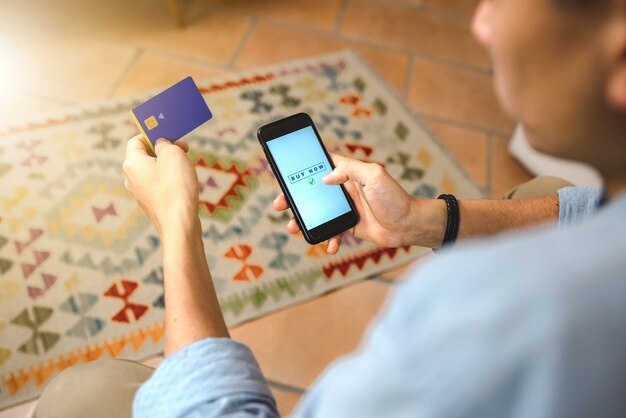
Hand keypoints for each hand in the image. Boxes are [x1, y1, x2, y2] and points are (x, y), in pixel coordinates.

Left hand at [123, 135, 198, 236]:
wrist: (179, 223)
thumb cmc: (176, 186)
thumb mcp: (173, 154)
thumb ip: (165, 144)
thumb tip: (161, 145)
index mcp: (132, 163)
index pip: (135, 140)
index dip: (152, 133)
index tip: (169, 133)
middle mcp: (131, 178)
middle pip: (145, 155)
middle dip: (164, 149)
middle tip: (183, 148)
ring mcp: (141, 193)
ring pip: (154, 171)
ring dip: (169, 165)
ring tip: (186, 166)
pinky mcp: (152, 204)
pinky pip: (159, 185)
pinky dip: (171, 180)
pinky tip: (185, 183)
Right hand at [273, 154, 445, 253]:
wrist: (409, 226)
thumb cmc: (395, 198)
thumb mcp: (375, 176)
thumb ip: (350, 170)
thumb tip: (325, 178)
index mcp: (349, 174)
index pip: (322, 166)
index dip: (303, 168)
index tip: (286, 173)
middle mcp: (345, 190)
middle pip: (313, 192)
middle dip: (294, 198)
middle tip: (279, 205)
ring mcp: (347, 209)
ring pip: (318, 213)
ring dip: (304, 220)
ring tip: (293, 227)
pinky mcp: (350, 226)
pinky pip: (333, 232)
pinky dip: (328, 239)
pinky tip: (329, 245)